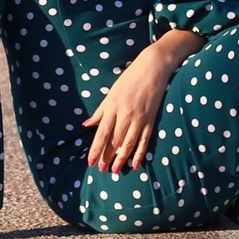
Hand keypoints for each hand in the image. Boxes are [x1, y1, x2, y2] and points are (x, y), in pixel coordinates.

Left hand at [83, 30, 199, 172]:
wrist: (152, 68)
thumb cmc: (129, 79)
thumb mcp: (111, 93)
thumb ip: (100, 111)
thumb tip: (86, 125)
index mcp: (112, 106)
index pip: (102, 133)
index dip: (96, 149)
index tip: (90, 162)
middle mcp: (125, 114)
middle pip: (114, 141)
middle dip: (107, 157)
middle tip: (102, 170)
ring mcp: (139, 118)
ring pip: (128, 144)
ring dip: (121, 159)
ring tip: (115, 170)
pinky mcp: (151, 120)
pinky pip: (144, 141)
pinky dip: (139, 154)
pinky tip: (134, 165)